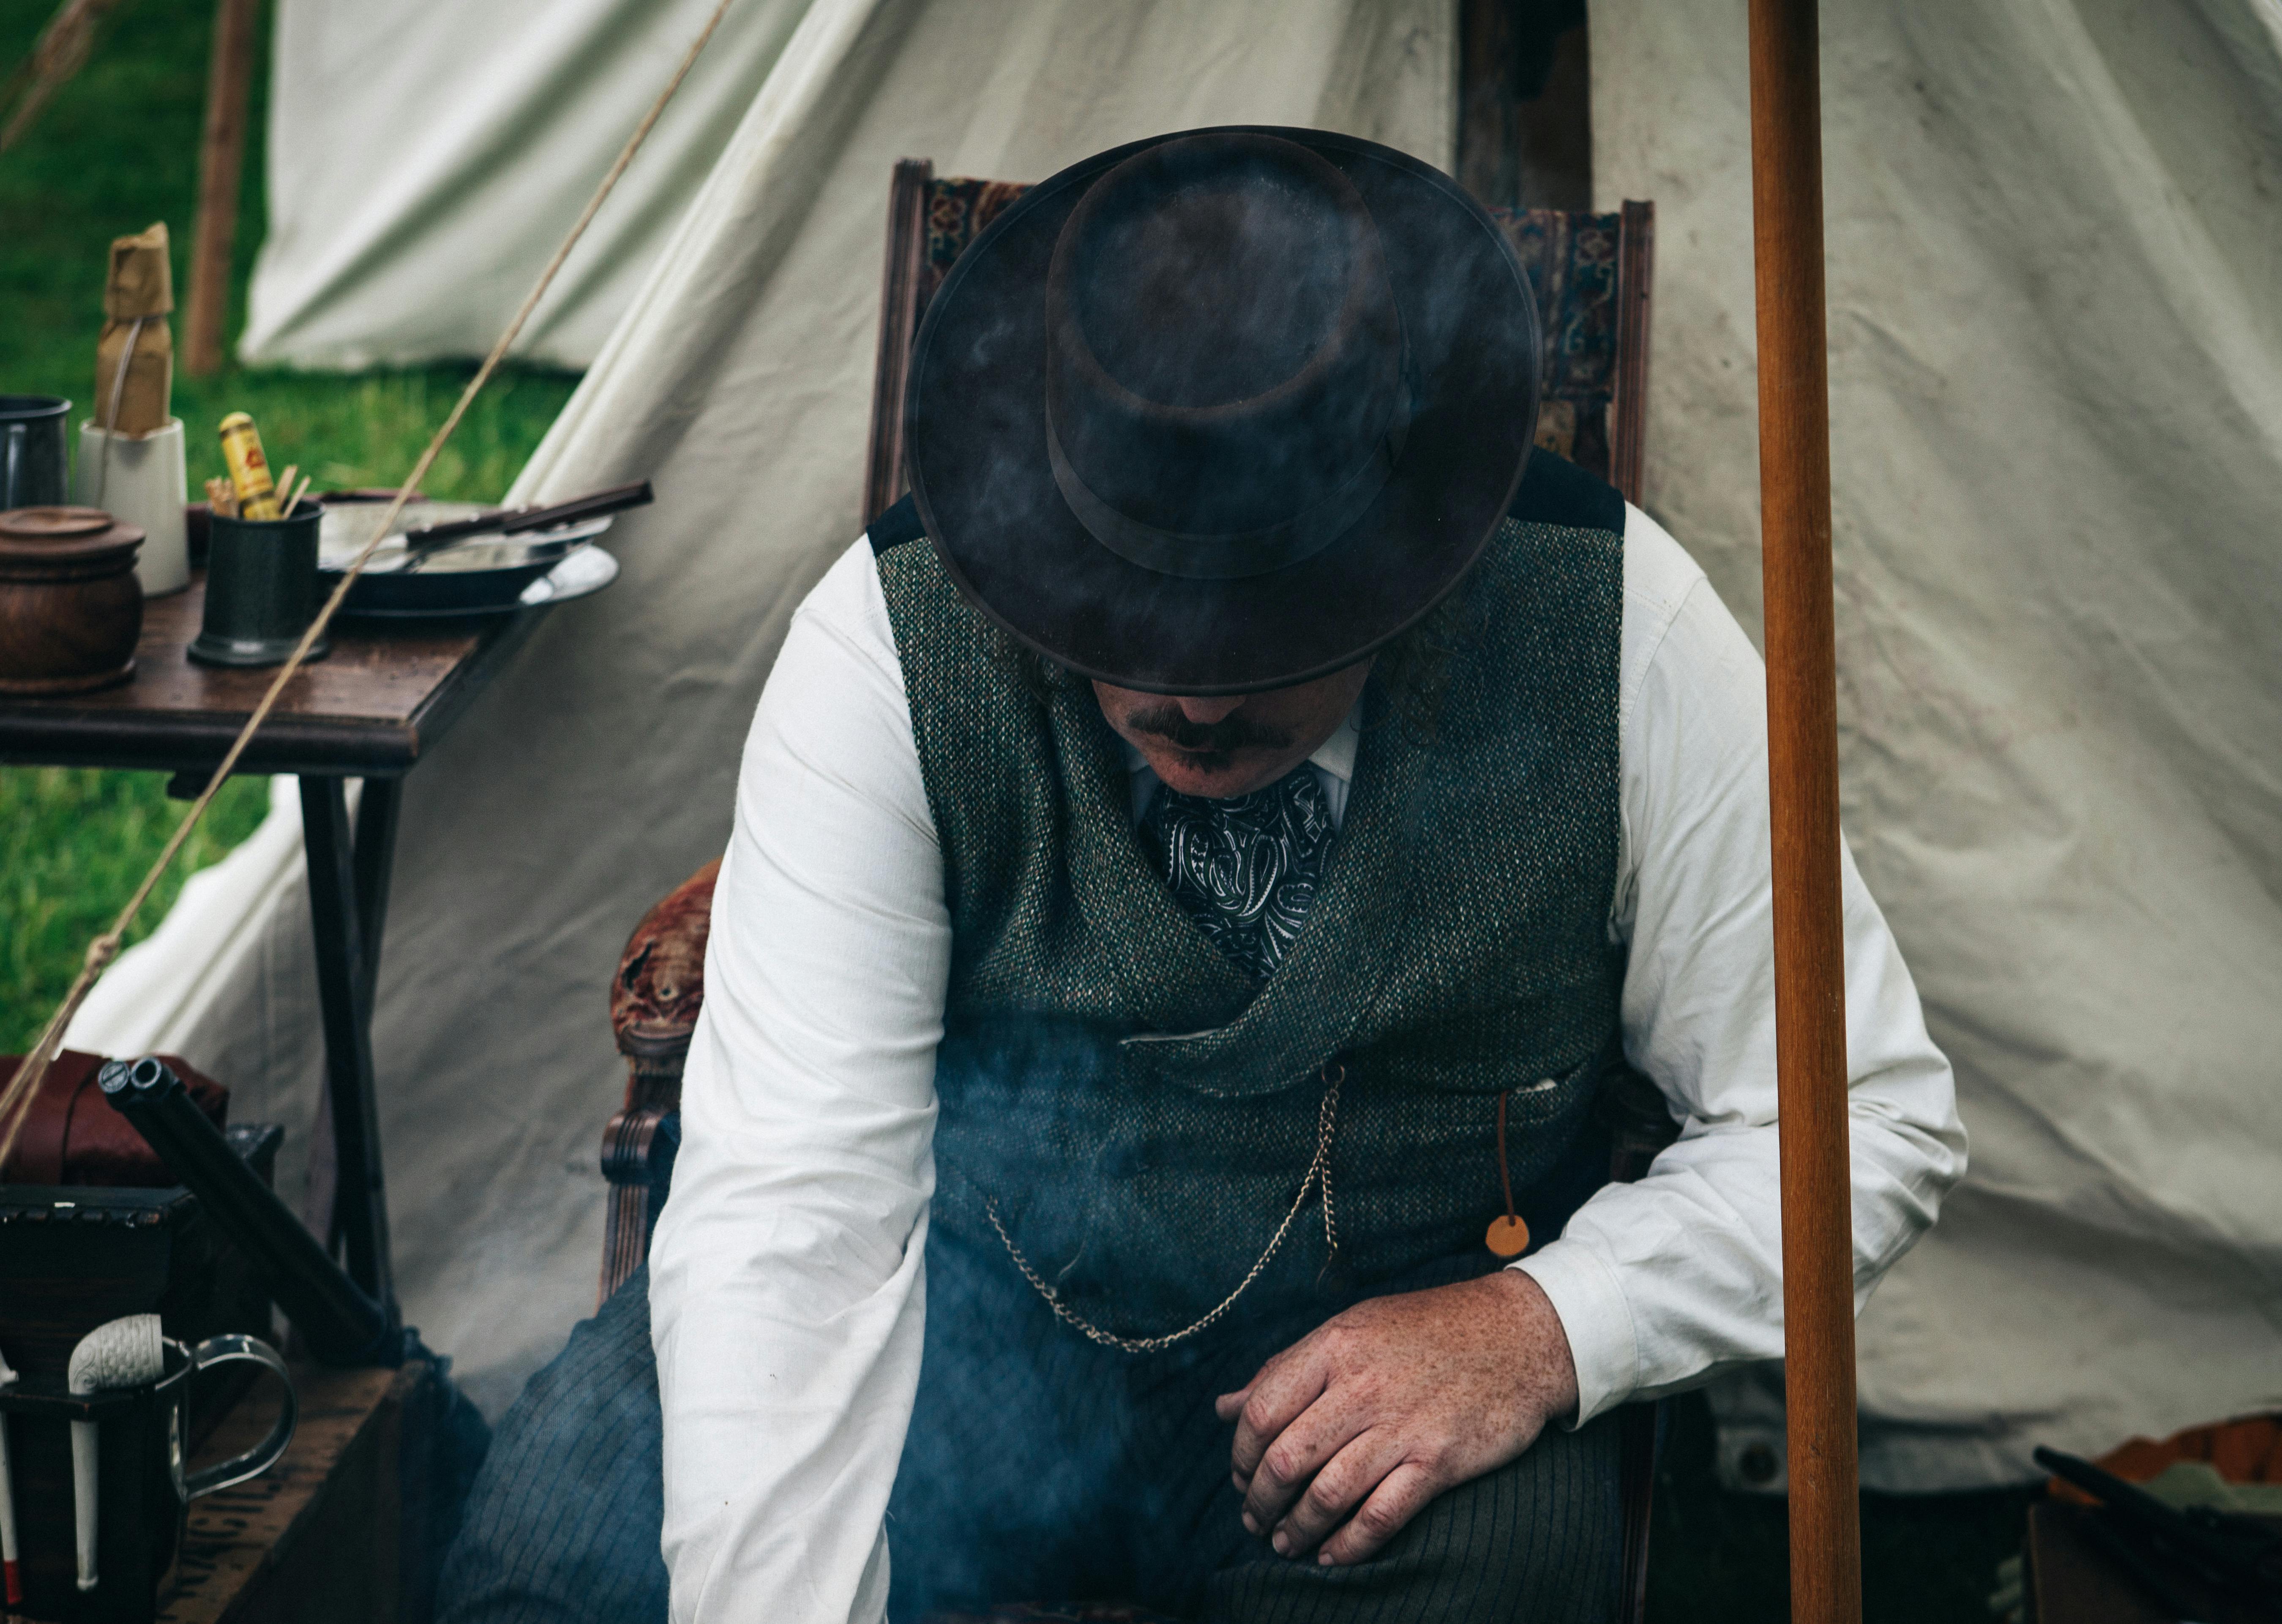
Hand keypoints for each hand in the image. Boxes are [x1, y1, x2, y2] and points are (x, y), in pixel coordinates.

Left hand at [1214, 1269, 1578, 1565]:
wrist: (1522, 1334)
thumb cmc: (1431, 1329)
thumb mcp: (1354, 1328)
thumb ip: (1288, 1369)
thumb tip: (1224, 1406)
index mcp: (1335, 1346)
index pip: (1261, 1410)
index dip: (1241, 1453)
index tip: (1242, 1475)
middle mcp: (1362, 1386)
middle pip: (1285, 1458)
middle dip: (1261, 1500)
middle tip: (1255, 1519)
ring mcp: (1402, 1425)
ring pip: (1327, 1494)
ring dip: (1297, 1529)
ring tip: (1285, 1543)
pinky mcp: (1439, 1460)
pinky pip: (1380, 1516)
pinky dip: (1349, 1545)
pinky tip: (1332, 1555)